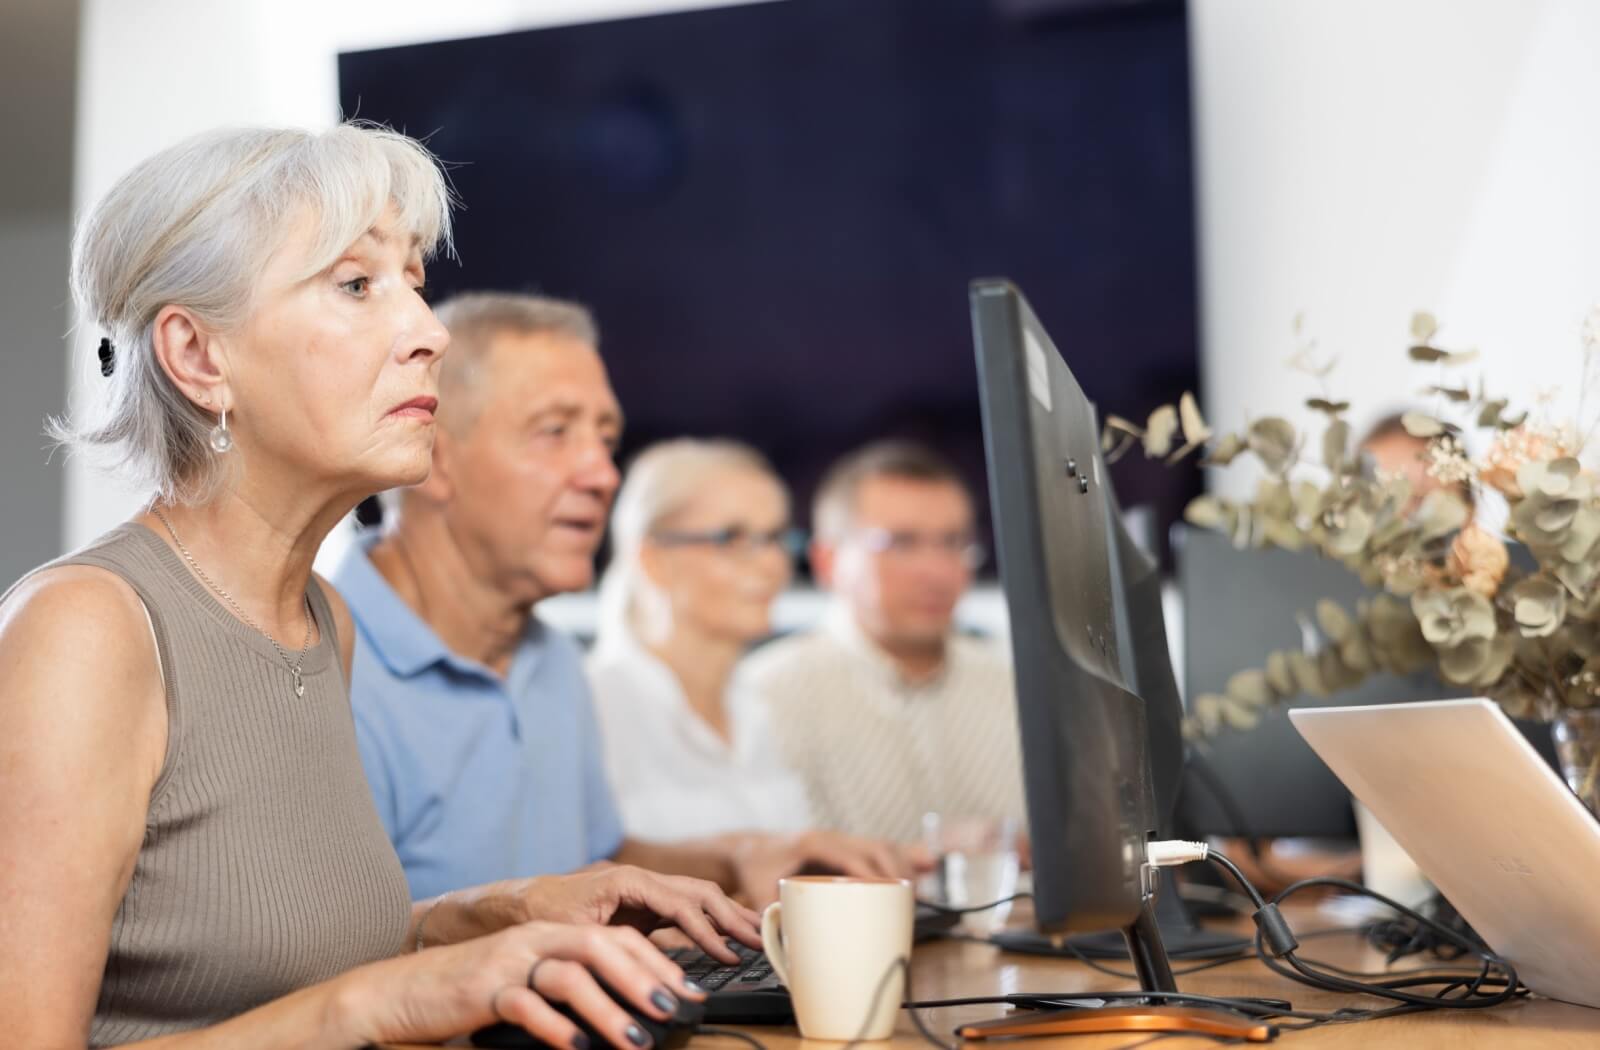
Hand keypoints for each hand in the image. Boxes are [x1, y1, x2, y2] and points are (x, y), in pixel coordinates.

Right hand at [344, 921, 704, 1049]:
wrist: (402, 989)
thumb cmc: (474, 990)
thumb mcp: (531, 979)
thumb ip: (576, 985)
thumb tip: (632, 1012)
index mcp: (553, 933)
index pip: (618, 937)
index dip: (658, 962)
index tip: (690, 992)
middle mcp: (535, 939)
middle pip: (601, 946)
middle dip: (645, 978)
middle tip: (677, 1009)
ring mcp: (508, 962)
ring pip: (569, 975)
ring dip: (609, 1008)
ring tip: (637, 1039)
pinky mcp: (482, 990)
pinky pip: (523, 1004)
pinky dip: (553, 1026)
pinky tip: (576, 1046)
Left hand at [519, 866, 761, 963]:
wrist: (520, 904)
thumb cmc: (541, 914)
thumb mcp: (572, 931)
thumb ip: (610, 946)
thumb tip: (645, 972)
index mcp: (628, 880)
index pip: (680, 904)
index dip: (707, 931)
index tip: (728, 955)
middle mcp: (642, 880)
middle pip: (699, 893)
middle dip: (732, 917)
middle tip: (760, 941)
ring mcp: (646, 891)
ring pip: (698, 898)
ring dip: (728, 916)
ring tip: (757, 936)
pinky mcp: (645, 905)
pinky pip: (686, 910)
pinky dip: (710, 922)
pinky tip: (728, 938)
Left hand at [730, 831, 929, 907]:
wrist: (752, 848)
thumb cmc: (757, 868)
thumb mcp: (758, 889)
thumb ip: (769, 911)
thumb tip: (785, 937)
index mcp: (813, 842)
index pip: (849, 854)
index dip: (870, 871)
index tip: (887, 890)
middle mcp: (832, 837)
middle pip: (874, 848)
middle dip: (897, 871)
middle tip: (910, 900)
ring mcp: (844, 840)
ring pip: (882, 845)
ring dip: (904, 865)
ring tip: (918, 893)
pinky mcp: (850, 849)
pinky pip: (882, 849)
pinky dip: (905, 856)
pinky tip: (928, 863)